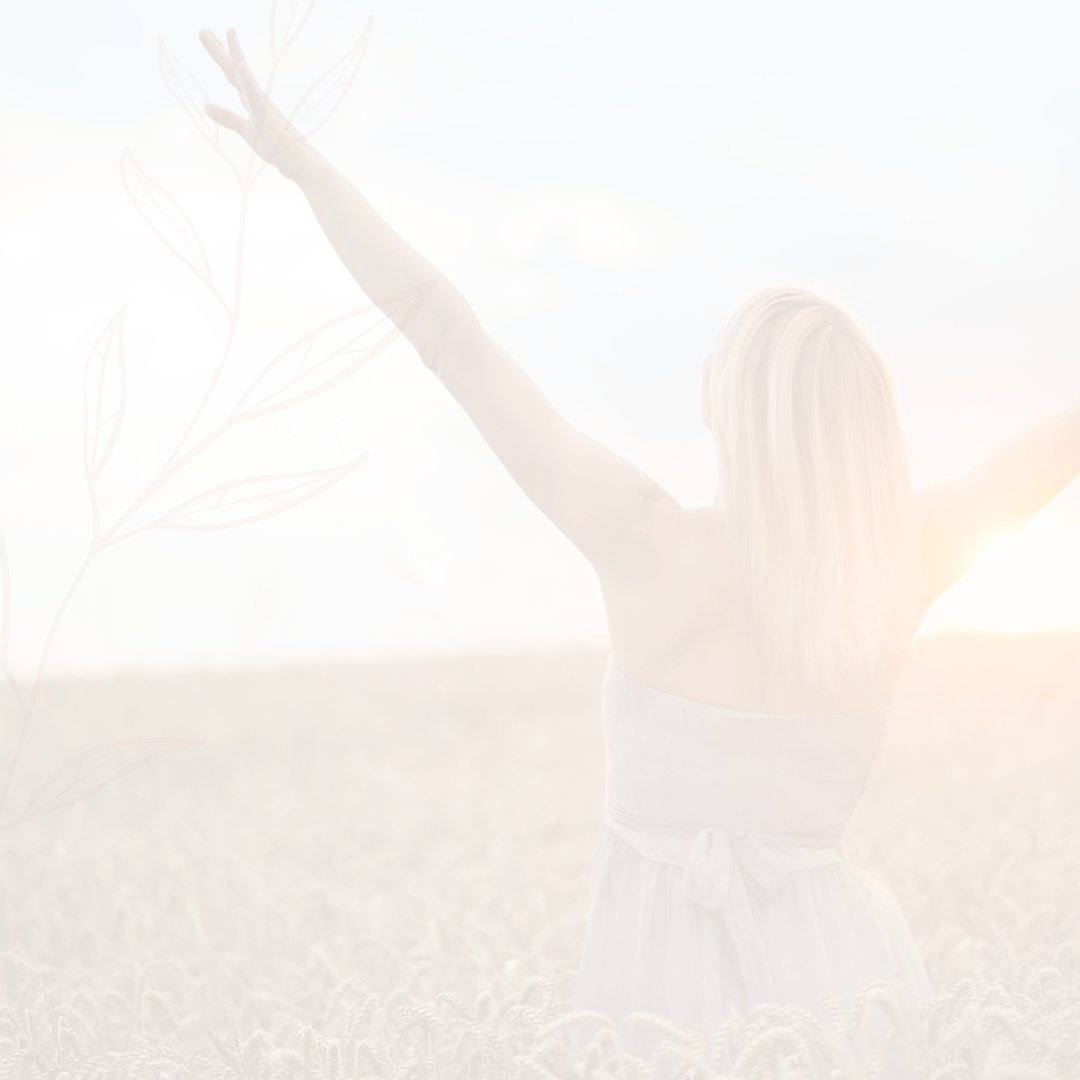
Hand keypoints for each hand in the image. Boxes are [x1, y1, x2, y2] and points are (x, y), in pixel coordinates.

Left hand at [200, 28, 321, 182]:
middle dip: (218, 47)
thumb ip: (227, 117)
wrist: (299, 161)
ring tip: (225, 32)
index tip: (207, 35)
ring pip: (242, 74)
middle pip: (232, 67)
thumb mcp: (245, 130)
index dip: (219, 53)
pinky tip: (240, 66)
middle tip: (202, 29)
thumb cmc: (276, 146)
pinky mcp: (266, 115)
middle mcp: (256, 95)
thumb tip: (205, 106)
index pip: (231, 72)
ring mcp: (261, 103)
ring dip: (232, 54)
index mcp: (251, 99)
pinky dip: (247, 80)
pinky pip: (254, 95)